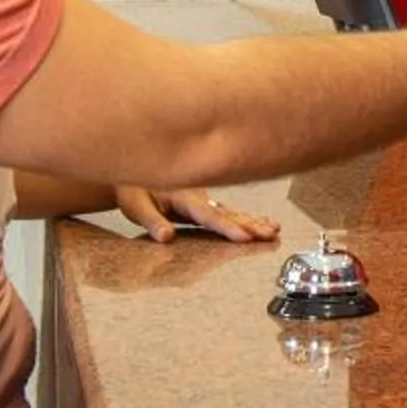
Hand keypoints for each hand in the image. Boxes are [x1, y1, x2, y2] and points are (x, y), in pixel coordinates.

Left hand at [111, 184, 281, 243]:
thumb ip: (151, 221)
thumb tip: (166, 236)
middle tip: (270, 234)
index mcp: (183, 197)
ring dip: (254, 220)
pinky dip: (248, 217)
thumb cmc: (132, 189)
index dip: (227, 226)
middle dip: (251, 224)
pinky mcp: (205, 202)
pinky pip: (230, 211)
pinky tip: (263, 222)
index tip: (245, 236)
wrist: (133, 171)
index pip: (208, 215)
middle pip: (227, 213)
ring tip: (275, 229)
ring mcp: (204, 198)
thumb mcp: (135, 205)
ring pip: (233, 211)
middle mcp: (198, 197)